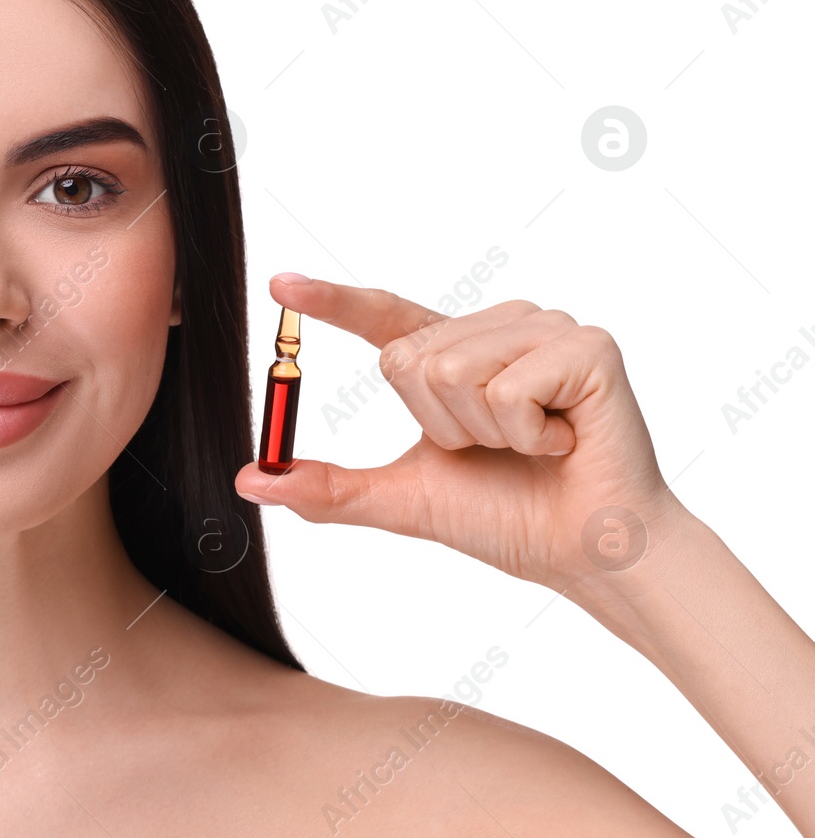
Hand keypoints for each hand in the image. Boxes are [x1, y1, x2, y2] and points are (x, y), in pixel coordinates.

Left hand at [234, 274, 691, 594]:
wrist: (586, 552)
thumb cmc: (508, 518)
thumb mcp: (402, 499)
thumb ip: (330, 486)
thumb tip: (250, 479)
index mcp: (454, 352)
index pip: (382, 318)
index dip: (331, 301)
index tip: (279, 285)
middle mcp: (498, 327)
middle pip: (407, 359)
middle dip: (439, 426)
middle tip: (495, 449)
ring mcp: (545, 329)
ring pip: (452, 371)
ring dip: (483, 432)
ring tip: (532, 444)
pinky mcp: (587, 346)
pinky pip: (507, 387)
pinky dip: (525, 434)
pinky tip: (562, 441)